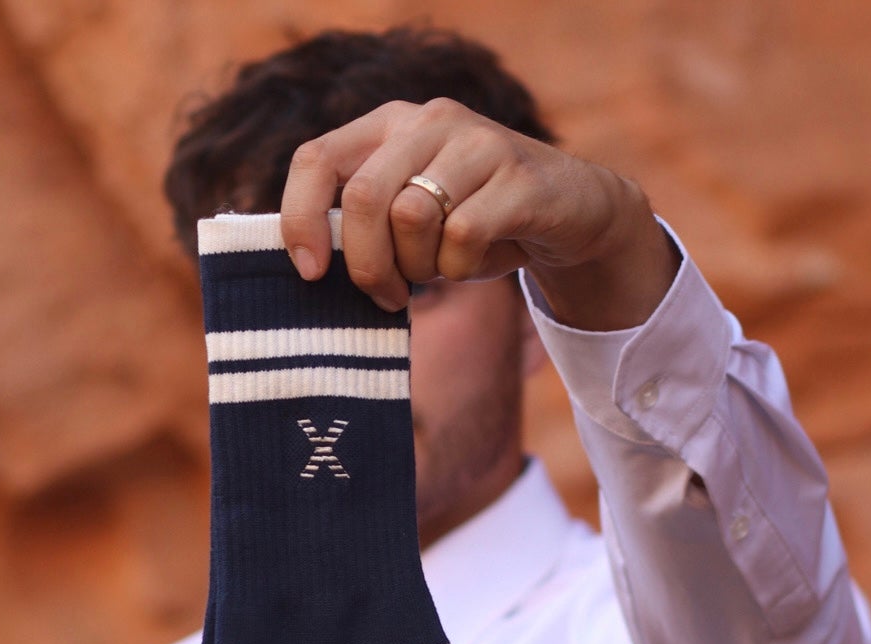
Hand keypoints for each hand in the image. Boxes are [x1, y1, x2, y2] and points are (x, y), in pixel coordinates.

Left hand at [279, 99, 681, 331]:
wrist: (571, 213)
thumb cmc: (476, 225)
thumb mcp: (411, 222)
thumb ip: (364, 228)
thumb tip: (308, 269)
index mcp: (390, 126)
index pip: (316, 159)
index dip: (300, 219)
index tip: (309, 272)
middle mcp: (429, 120)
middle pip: (364, 198)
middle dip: (367, 265)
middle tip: (389, 295)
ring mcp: (477, 141)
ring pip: (412, 216)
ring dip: (420, 267)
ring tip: (440, 270)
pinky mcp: (518, 174)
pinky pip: (462, 235)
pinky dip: (460, 267)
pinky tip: (474, 263)